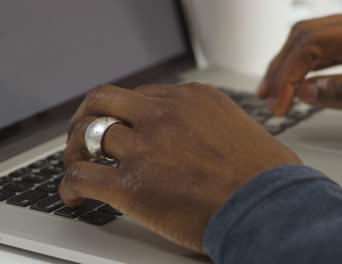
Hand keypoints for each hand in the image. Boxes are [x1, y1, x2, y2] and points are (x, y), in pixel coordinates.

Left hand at [59, 83, 300, 252]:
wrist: (271, 208)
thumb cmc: (267, 177)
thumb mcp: (242, 129)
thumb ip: (214, 125)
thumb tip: (209, 137)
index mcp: (191, 99)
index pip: (140, 94)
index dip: (124, 112)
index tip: (120, 124)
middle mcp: (164, 115)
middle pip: (104, 100)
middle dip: (87, 116)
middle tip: (82, 133)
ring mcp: (145, 146)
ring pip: (87, 134)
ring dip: (75, 151)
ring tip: (76, 165)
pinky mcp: (131, 184)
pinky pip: (81, 176)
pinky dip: (71, 186)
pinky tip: (76, 198)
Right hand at [259, 7, 341, 124]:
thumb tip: (306, 92)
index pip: (316, 43)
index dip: (290, 73)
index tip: (278, 102)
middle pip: (309, 36)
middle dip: (283, 67)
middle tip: (269, 98)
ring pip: (317, 44)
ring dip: (292, 67)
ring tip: (276, 93)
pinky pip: (333, 55)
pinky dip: (311, 70)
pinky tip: (301, 85)